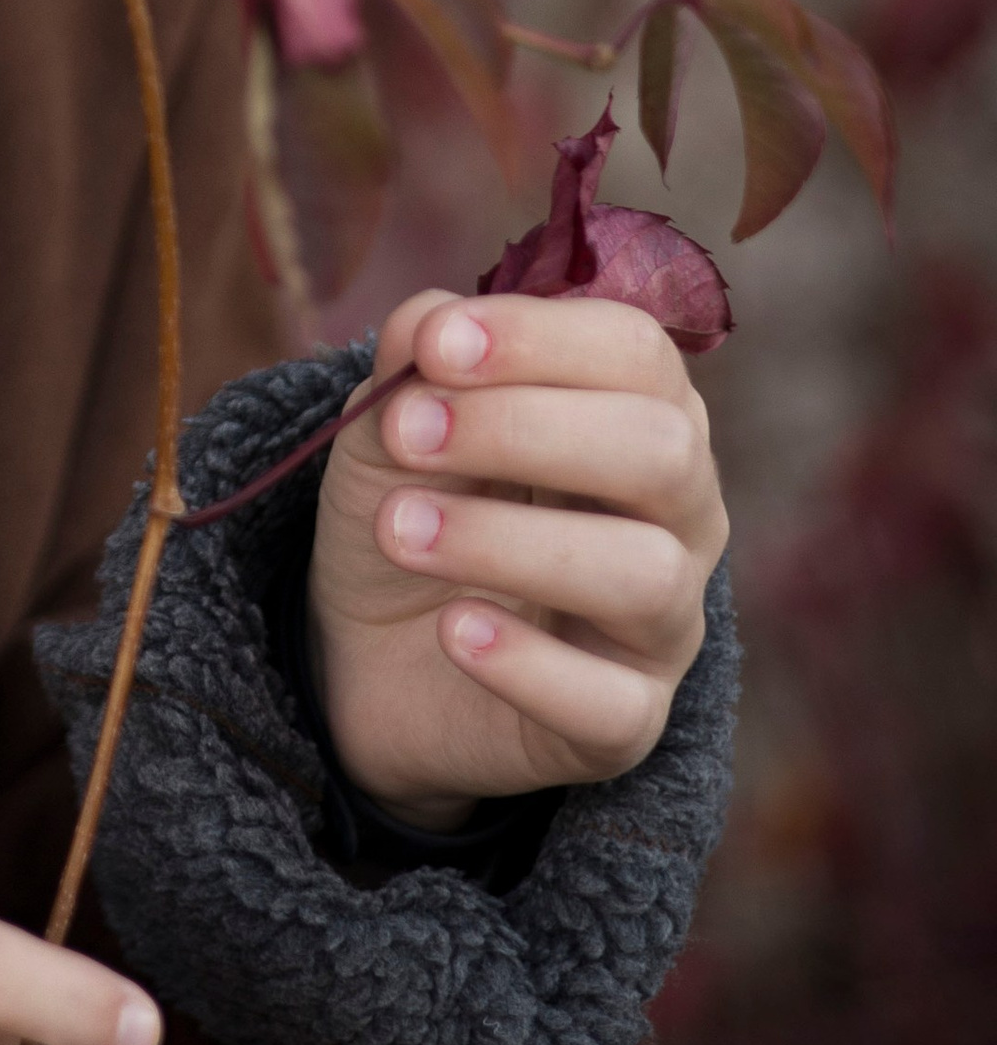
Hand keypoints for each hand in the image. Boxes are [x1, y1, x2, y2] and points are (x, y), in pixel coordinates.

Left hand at [308, 289, 728, 830]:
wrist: (366, 653)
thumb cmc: (415, 507)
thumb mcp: (391, 426)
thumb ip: (414, 367)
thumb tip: (432, 321)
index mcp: (640, 415)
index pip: (636, 351)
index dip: (540, 337)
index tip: (436, 346)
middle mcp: (678, 515)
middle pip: (662, 450)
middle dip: (524, 429)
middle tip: (405, 434)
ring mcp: (662, 625)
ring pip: (645, 574)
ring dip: (508, 542)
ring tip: (400, 533)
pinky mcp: (625, 724)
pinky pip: (610, 704)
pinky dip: (527, 664)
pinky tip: (453, 630)